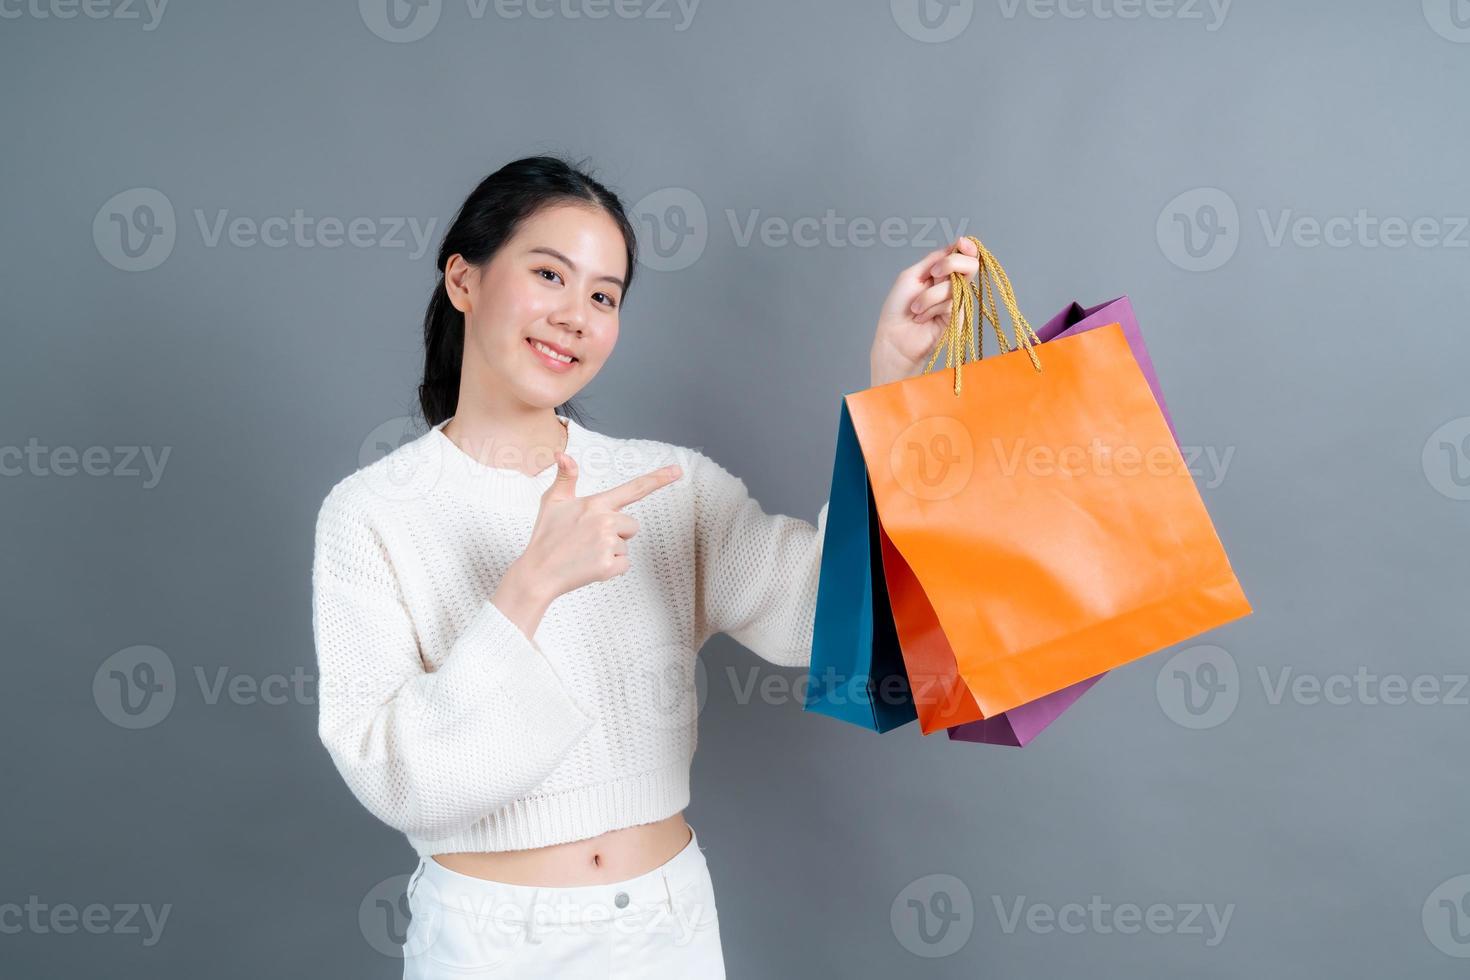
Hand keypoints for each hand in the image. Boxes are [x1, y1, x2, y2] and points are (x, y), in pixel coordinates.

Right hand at [514, 452, 684, 601]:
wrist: (538, 573)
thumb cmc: (545, 537)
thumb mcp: (552, 502)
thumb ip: (565, 477)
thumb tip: (564, 454)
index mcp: (595, 504)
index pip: (633, 488)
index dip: (658, 479)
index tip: (678, 470)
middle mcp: (605, 521)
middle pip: (632, 525)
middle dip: (617, 532)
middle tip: (588, 539)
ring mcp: (607, 544)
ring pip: (626, 545)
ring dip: (611, 551)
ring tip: (585, 552)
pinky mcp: (609, 566)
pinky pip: (624, 565)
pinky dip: (610, 568)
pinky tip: (590, 565)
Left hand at [869, 235, 979, 387]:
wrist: (894, 337)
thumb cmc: (898, 308)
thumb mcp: (912, 276)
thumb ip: (934, 260)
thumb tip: (955, 245)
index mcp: (940, 273)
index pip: (962, 255)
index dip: (966, 247)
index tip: (962, 243)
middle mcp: (951, 285)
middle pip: (969, 265)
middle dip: (951, 264)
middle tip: (934, 273)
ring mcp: (956, 301)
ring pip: (955, 284)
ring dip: (930, 295)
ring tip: (916, 308)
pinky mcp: (958, 317)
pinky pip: (951, 302)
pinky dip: (932, 307)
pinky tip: (922, 317)